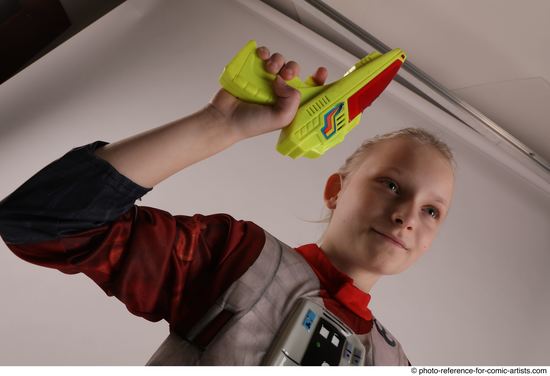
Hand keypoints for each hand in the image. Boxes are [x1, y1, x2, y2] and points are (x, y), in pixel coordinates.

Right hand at [208, 46, 327, 139]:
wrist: (225, 119)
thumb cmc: (252, 124)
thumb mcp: (281, 118)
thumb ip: (292, 100)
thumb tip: (284, 80)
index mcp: (289, 102)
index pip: (309, 88)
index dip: (317, 79)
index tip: (320, 71)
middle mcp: (279, 90)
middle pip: (294, 70)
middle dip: (292, 68)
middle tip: (285, 75)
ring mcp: (265, 79)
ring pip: (279, 60)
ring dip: (277, 61)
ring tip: (269, 69)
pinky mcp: (251, 70)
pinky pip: (262, 55)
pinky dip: (263, 52)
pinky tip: (261, 57)